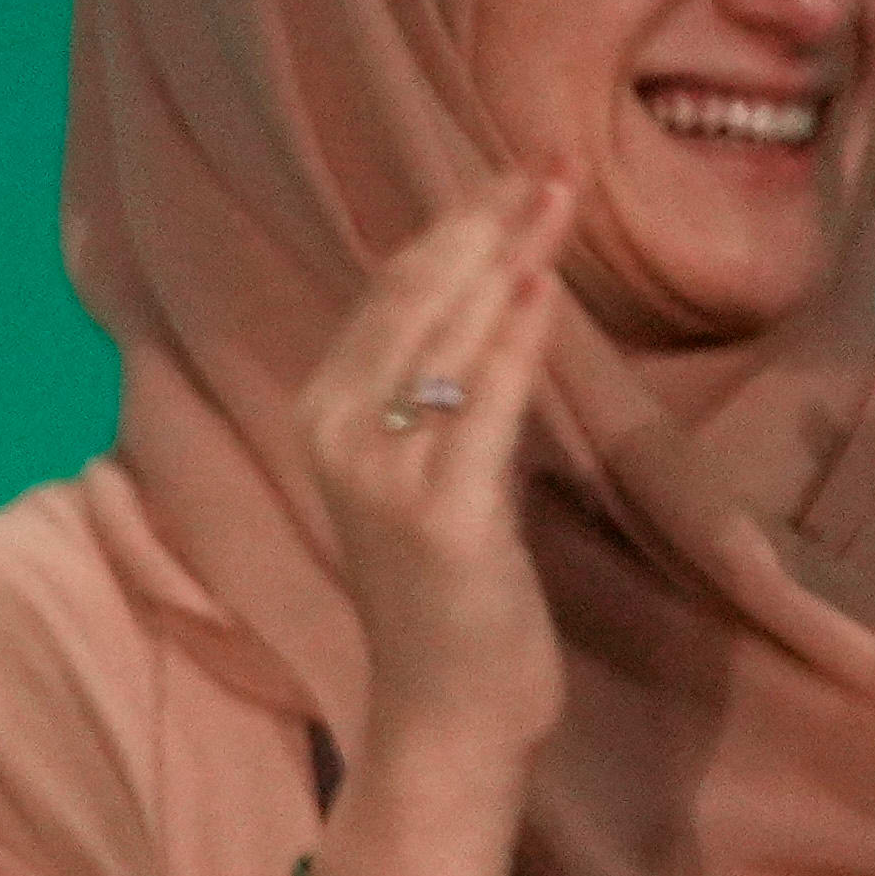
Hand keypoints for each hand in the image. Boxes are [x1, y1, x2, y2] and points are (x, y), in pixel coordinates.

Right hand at [292, 165, 574, 875]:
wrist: (446, 714)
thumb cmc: (448, 599)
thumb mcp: (425, 478)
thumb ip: (437, 397)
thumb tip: (490, 300)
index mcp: (319, 419)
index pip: (384, 298)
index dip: (448, 229)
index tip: (508, 173)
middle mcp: (334, 438)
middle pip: (412, 302)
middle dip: (480, 225)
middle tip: (543, 162)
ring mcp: (381, 477)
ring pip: (447, 340)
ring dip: (507, 259)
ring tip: (555, 197)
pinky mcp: (439, 515)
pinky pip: (485, 406)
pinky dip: (516, 340)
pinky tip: (544, 285)